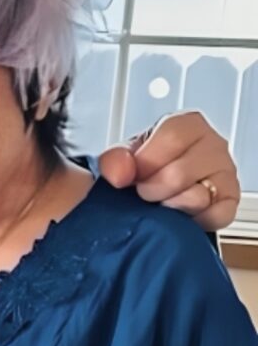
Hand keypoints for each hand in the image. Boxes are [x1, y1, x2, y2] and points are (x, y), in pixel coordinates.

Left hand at [97, 110, 240, 230]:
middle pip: (180, 172)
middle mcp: (213, 145)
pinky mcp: (231, 202)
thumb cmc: (143, 167)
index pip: (173, 137)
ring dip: (171, 206)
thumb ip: (113, 160)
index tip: (135, 174)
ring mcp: (226, 174)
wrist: (154, 190)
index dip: (147, 161)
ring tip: (162, 201)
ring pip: (197, 197)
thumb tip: (119, 174)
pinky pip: (214, 217)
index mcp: (187, 125)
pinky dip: (192, 220)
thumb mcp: (123, 157)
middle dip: (153, 189)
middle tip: (144, 191)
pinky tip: (179, 213)